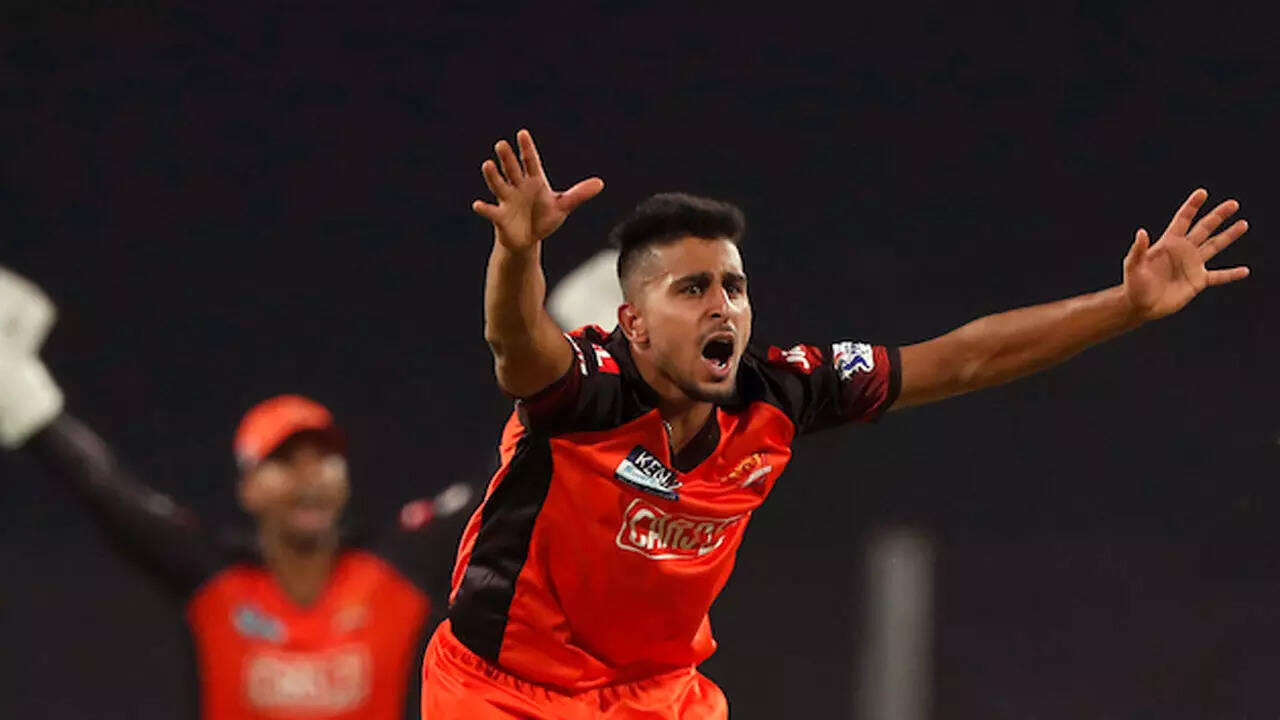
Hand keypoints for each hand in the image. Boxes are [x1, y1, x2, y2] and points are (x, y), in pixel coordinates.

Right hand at [472, 129, 603, 251]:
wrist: (529, 240)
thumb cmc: (543, 218)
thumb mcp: (562, 206)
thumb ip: (579, 194)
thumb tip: (600, 183)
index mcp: (534, 181)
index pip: (530, 161)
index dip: (526, 148)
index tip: (522, 133)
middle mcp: (518, 187)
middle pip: (512, 169)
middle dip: (507, 158)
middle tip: (502, 144)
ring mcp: (507, 201)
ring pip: (499, 185)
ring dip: (493, 176)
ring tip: (487, 164)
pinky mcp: (500, 217)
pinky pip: (492, 212)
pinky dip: (484, 208)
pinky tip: (478, 205)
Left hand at [1124, 188, 1250, 319]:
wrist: (1140, 305)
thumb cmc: (1134, 285)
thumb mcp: (1133, 266)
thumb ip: (1138, 250)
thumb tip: (1141, 232)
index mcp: (1168, 243)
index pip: (1183, 219)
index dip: (1192, 206)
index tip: (1202, 192)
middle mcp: (1183, 250)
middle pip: (1204, 228)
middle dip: (1218, 216)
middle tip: (1233, 204)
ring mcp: (1192, 265)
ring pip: (1215, 246)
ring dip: (1229, 235)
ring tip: (1243, 224)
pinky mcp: (1198, 281)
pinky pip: (1219, 276)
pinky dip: (1232, 274)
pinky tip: (1245, 271)